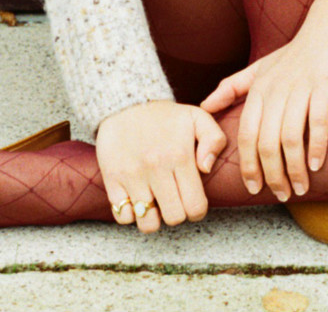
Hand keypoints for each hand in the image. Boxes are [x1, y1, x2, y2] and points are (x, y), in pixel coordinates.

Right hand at [95, 99, 226, 231]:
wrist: (124, 102)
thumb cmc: (165, 115)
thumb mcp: (196, 117)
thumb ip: (214, 139)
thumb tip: (206, 168)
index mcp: (179, 155)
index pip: (195, 207)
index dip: (197, 210)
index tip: (192, 201)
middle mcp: (156, 167)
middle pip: (174, 218)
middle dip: (177, 213)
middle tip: (174, 199)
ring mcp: (132, 175)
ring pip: (148, 224)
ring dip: (153, 217)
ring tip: (155, 202)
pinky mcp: (112, 179)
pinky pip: (123, 217)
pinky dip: (131, 214)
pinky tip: (137, 198)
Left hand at [200, 0, 327, 201]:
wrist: (327, 27)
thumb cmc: (294, 53)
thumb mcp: (259, 68)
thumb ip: (231, 87)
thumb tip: (204, 106)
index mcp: (259, 88)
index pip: (245, 134)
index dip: (248, 165)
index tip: (254, 188)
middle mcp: (275, 88)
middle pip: (265, 141)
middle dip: (272, 174)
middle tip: (281, 194)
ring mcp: (300, 86)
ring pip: (290, 136)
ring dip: (294, 168)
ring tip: (300, 188)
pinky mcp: (323, 83)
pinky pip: (317, 119)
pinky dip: (316, 144)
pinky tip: (318, 164)